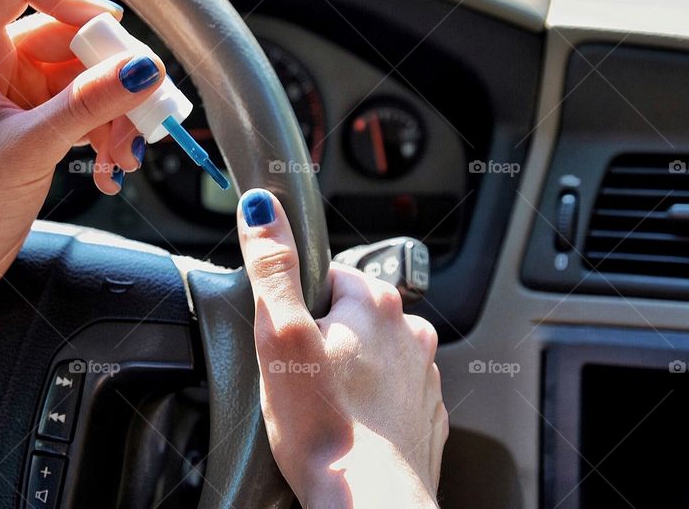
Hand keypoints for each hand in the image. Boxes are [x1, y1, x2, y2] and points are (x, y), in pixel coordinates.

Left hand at [0, 0, 165, 309]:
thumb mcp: (31, 147)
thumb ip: (90, 104)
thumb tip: (143, 70)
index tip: (106, 32)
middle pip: (73, 34)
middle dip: (113, 75)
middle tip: (143, 110)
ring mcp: (21, 94)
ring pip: (88, 77)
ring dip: (117, 114)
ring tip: (124, 157)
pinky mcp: (39, 124)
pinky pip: (89, 110)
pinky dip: (107, 136)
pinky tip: (110, 171)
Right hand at [236, 189, 447, 508]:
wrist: (369, 502)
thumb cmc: (324, 425)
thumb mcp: (279, 334)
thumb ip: (272, 266)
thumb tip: (262, 209)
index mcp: (374, 302)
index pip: (330, 275)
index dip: (299, 304)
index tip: (288, 337)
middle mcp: (410, 331)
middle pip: (351, 316)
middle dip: (324, 338)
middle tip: (298, 377)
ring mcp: (423, 376)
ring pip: (374, 357)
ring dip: (349, 372)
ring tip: (322, 406)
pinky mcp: (426, 415)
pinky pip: (391, 395)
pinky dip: (370, 406)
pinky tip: (348, 427)